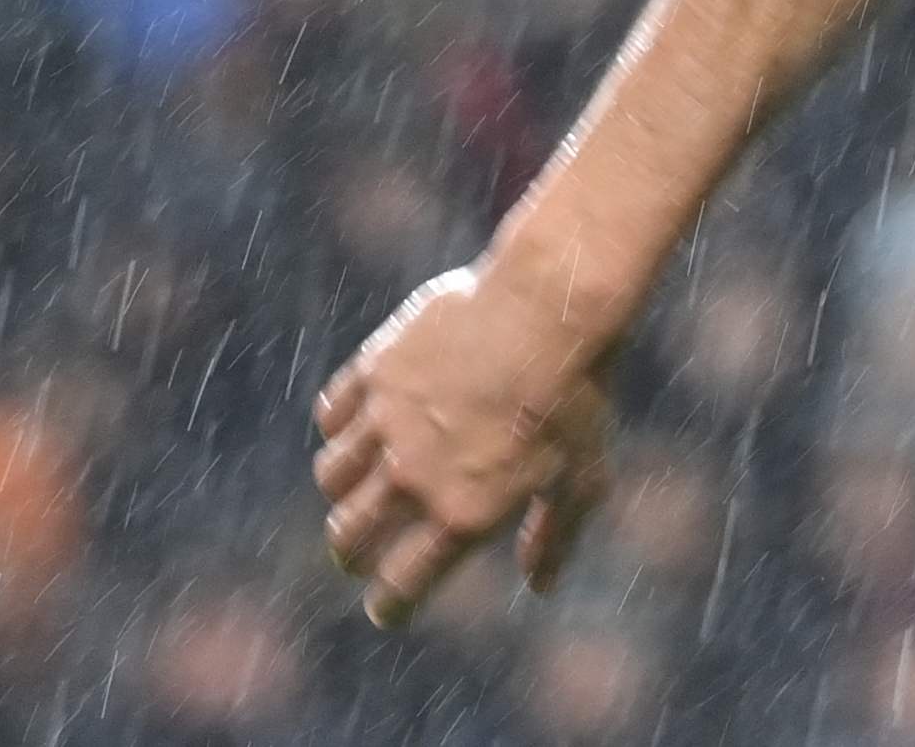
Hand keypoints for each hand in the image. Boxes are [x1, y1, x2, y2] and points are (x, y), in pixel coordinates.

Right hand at [312, 266, 616, 628]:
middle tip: (358, 555)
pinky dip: (339, 426)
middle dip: (351, 556)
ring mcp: (386, 423)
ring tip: (357, 489)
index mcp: (463, 513)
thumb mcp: (583, 477)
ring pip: (331, 480)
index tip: (385, 609)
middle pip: (347, 538)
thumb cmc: (579, 395)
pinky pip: (332, 415)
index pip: (400, 585)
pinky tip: (359, 424)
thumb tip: (539, 586)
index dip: (388, 606)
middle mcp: (412, 476)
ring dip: (341, 493)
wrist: (551, 306)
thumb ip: (555, 536)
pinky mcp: (373, 372)